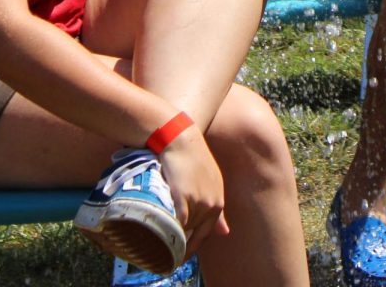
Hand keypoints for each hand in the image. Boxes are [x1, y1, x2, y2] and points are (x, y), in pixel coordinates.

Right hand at [158, 123, 228, 255]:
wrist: (179, 138)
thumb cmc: (191, 157)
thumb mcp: (210, 180)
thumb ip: (216, 208)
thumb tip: (225, 233)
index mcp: (218, 199)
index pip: (207, 231)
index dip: (194, 242)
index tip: (182, 248)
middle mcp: (212, 203)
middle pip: (194, 233)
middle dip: (182, 239)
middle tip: (167, 242)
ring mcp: (198, 202)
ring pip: (184, 229)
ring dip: (174, 232)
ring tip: (160, 231)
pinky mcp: (183, 199)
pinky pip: (176, 224)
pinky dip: (169, 228)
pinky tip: (160, 229)